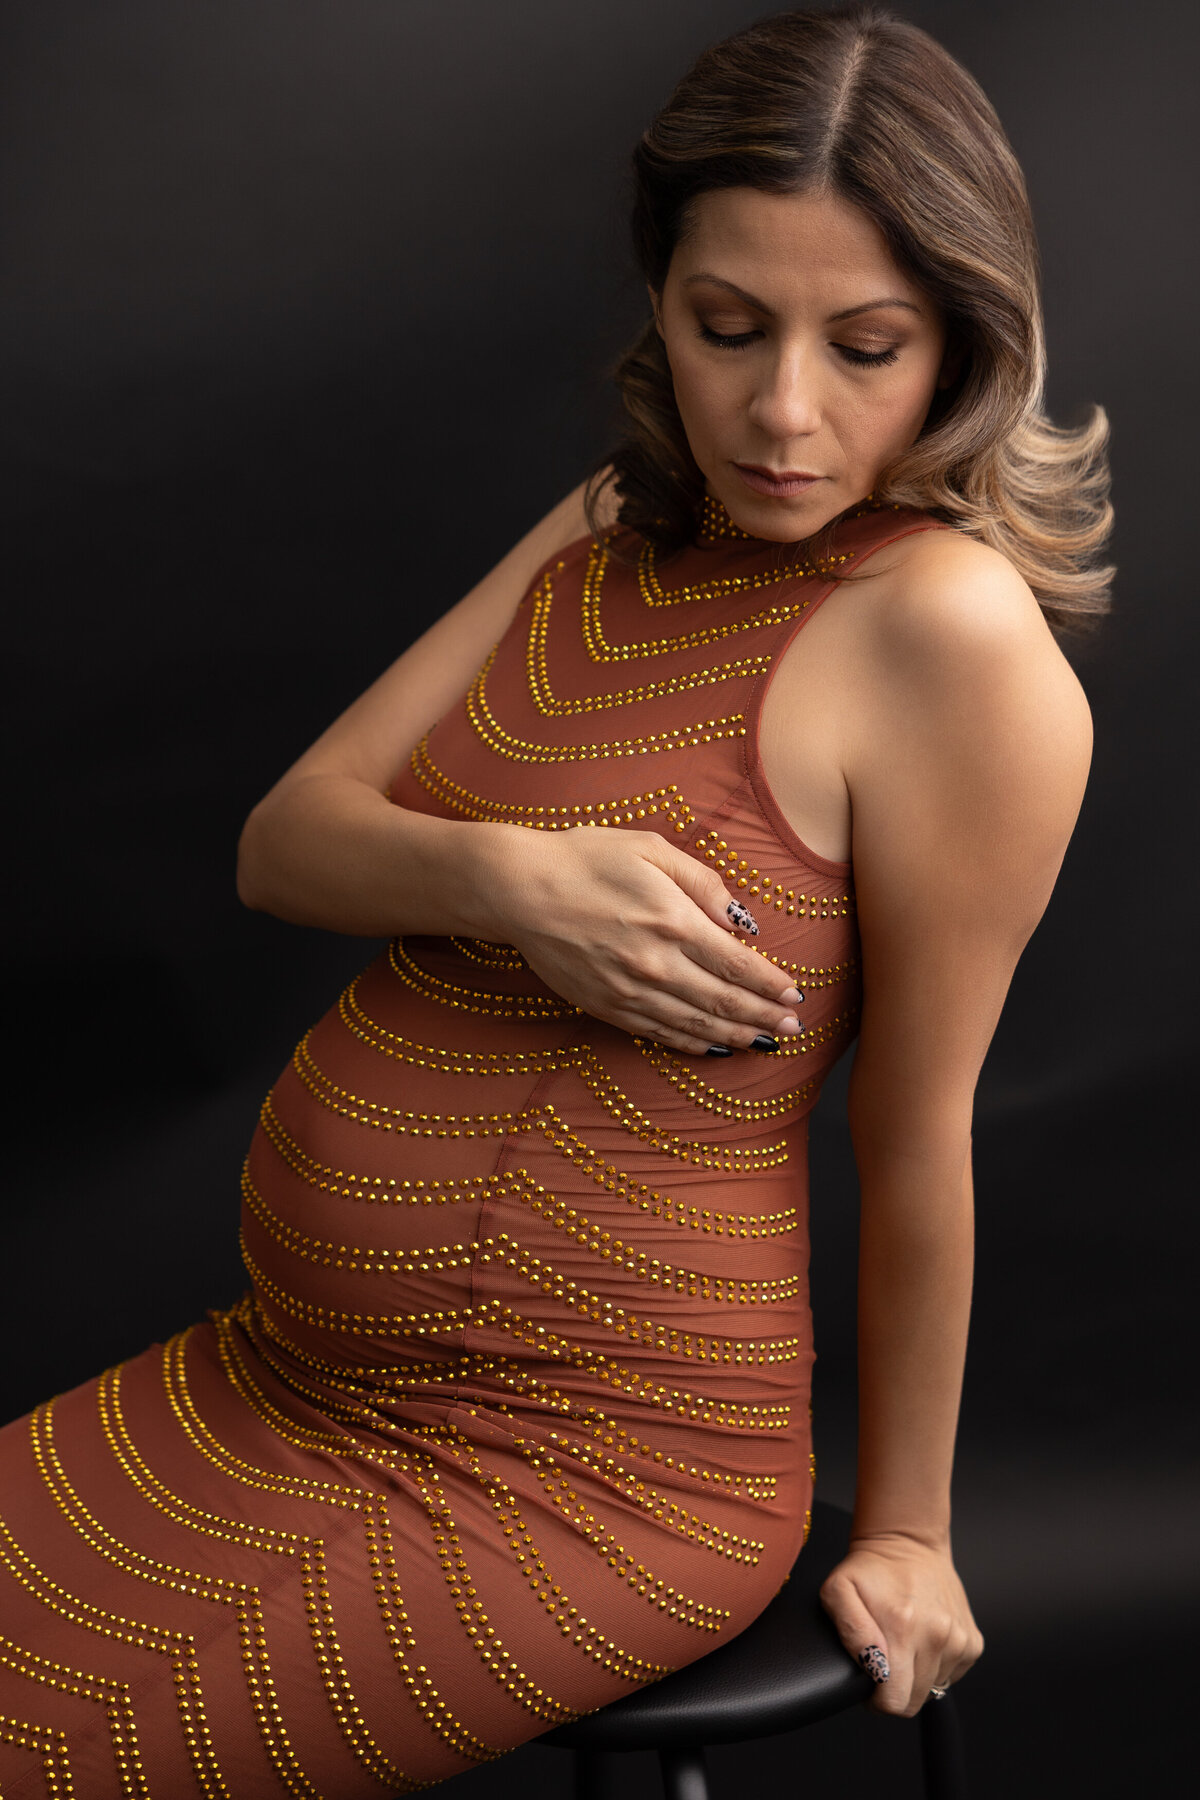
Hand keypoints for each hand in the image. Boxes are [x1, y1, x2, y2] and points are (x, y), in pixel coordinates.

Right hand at [474, 823, 802, 1054]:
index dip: (771, 983)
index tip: (796, 994)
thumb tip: (739, 920)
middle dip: (764, 1016)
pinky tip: (713, 1047)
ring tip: (766, 1043)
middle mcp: (656, 963)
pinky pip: (657, 1032)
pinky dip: (690, 1043)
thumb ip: (702, 882)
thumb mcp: (650, 848)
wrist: (519, 888)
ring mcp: (629, 990)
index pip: (737, 964)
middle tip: (793, 1027)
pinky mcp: (605, 1005)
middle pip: (723, 1001)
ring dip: (735, 1035)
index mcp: (673, 921)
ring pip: (694, 1024)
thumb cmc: (586, 858)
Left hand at [819, 1532, 983, 1715]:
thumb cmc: (870, 1569)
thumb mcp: (838, 1591)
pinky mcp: (972, 1641)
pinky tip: (922, 1639)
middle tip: (883, 1660)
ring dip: (915, 1675)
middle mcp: (938, 1636)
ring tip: (903, 1643)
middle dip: (895, 1688)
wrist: (908, 1542)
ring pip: (933, 1689)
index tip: (870, 1679)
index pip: (895, 1701)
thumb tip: (871, 1666)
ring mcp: (959, 1640)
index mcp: (903, 1628)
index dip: (877, 1700)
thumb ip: (850, 1632)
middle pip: (914, 1700)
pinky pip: (950, 1675)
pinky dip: (935, 1665)